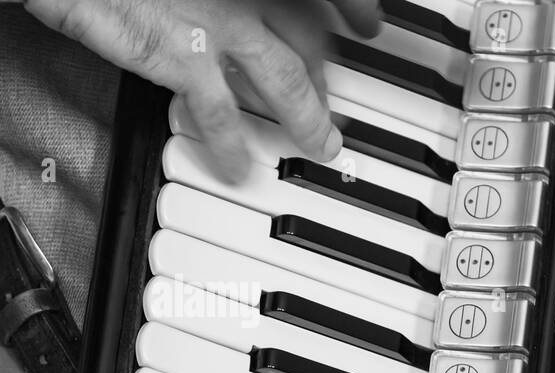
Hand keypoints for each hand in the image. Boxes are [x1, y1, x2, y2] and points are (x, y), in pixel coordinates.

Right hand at [23, 0, 382, 180]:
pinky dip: (232, 147)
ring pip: (289, 82)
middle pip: (311, 40)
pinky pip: (221, 115)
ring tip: (320, 147)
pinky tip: (239, 169)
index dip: (353, 9)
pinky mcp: (184, 58)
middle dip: (329, 78)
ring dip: (309, 121)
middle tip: (335, 104)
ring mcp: (222, 23)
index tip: (365, 26)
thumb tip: (241, 2)